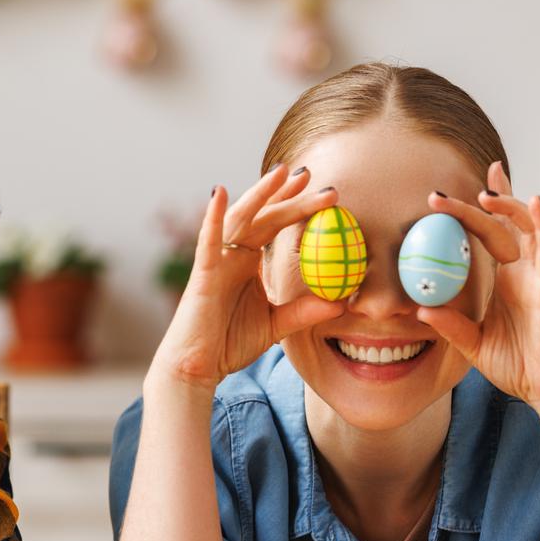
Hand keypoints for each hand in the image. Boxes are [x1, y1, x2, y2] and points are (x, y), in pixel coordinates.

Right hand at [151, 165, 343, 392]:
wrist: (198, 367)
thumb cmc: (230, 344)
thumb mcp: (276, 326)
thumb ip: (304, 312)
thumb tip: (341, 302)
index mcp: (247, 262)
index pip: (276, 226)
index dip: (297, 206)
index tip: (325, 192)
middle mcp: (232, 255)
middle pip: (263, 217)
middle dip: (287, 195)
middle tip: (313, 176)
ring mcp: (216, 261)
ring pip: (240, 219)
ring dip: (259, 194)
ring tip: (282, 173)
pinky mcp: (202, 274)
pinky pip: (208, 241)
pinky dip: (213, 217)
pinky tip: (220, 192)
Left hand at [416, 162, 539, 417]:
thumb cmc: (519, 366)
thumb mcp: (474, 345)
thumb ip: (452, 326)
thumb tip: (420, 310)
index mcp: (506, 281)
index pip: (490, 235)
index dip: (474, 211)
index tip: (444, 195)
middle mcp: (524, 272)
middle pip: (504, 224)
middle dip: (481, 201)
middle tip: (441, 193)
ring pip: (528, 228)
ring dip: (508, 206)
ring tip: (484, 191)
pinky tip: (535, 204)